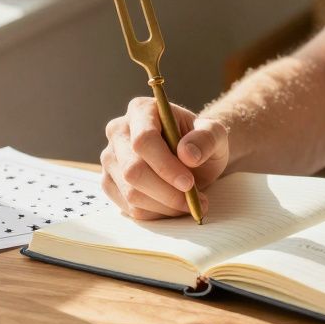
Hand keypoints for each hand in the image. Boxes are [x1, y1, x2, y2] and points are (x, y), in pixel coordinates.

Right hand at [99, 98, 229, 219]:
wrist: (191, 157)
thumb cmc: (200, 142)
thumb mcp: (215, 135)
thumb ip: (206, 138)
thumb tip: (187, 154)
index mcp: (141, 110)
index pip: (144, 140)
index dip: (165, 166)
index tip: (188, 183)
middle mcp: (119, 131)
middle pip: (133, 170)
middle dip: (166, 192)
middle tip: (193, 200)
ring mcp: (110, 158)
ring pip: (130, 193)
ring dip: (164, 206)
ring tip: (188, 203)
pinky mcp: (109, 182)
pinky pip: (129, 207)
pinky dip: (155, 213)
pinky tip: (172, 206)